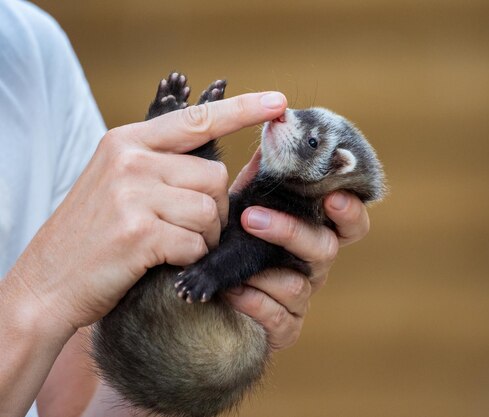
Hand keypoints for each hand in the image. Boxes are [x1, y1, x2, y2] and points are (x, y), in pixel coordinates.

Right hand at [5, 92, 287, 331]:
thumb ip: (159, 165)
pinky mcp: (138, 233)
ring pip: (209, 211)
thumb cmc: (93, 235)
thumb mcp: (117, 182)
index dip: (243, 110)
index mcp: (127, 141)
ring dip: (203, 236)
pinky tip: (163, 262)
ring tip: (172, 246)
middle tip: (190, 228)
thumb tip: (215, 168)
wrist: (47, 283)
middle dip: (215, 209)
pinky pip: (195, 243)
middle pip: (215, 176)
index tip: (279, 102)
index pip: (197, 119)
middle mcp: (129, 160)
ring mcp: (131, 194)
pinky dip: (189, 258)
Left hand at [225, 150, 370, 350]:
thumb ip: (259, 178)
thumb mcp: (244, 207)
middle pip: (328, 249)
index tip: (333, 196)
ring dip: (263, 273)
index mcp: (315, 232)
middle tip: (253, 218)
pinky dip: (253, 303)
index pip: (350, 220)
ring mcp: (302, 298)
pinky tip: (232, 292)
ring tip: (231, 267)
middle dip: (293, 232)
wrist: (209, 294)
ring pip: (298, 286)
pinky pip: (278, 317)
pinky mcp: (286, 328)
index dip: (350, 209)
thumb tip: (269, 131)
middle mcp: (314, 264)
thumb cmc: (234, 244)